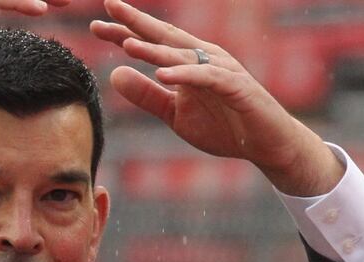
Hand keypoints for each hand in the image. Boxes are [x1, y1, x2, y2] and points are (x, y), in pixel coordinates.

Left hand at [90, 0, 343, 195]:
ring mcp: (222, 70)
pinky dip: (186, 75)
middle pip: (166, 36)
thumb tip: (113, 74)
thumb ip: (147, 96)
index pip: (153, 42)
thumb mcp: (175, 114)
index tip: (96, 26)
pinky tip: (164, 75)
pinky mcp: (236, 87)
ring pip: (184, 55)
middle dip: (137, 22)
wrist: (267, 145)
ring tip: (128, 44)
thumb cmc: (224, 126)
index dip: (125, 32)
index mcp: (189, 62)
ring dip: (156, 49)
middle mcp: (205, 58)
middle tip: (109, 7)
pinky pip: (208, 78)